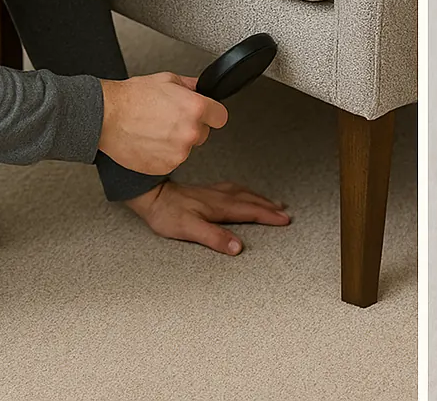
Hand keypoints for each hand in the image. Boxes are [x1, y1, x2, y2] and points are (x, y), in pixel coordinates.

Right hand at [99, 72, 227, 175]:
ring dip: (176, 142)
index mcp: (195, 108)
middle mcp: (190, 131)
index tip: (204, 114)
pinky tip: (149, 141)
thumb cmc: (131, 97)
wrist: (105, 116)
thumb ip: (190, 85)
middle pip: (203, 133)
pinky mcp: (166, 166)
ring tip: (155, 129)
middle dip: (191, 127)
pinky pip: (172, 160)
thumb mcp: (165, 79)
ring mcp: (179, 152)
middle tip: (169, 119)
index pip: (220, 116)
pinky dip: (163, 154)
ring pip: (187, 148)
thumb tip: (200, 87)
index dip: (211, 114)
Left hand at [125, 180, 290, 254]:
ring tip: (273, 202)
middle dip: (269, 207)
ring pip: (243, 193)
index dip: (268, 216)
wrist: (151, 195)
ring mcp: (213, 192)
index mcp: (219, 207)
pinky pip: (234, 189)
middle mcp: (219, 197)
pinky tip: (244, 193)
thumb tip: (238, 247)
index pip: (250, 211)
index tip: (285, 220)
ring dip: (260, 198)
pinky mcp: (206, 191)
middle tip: (286, 213)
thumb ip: (214, 237)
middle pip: (250, 200)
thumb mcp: (189, 229)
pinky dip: (246, 192)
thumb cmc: (167, 214)